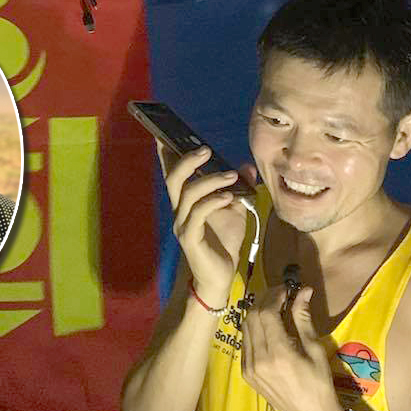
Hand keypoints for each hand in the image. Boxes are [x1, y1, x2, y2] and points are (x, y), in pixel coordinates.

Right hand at [157, 139, 254, 307]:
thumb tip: (246, 166)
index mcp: (185, 202)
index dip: (166, 154)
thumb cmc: (224, 243)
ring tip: (232, 176)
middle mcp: (179, 211)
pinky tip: (230, 197)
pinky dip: (214, 201)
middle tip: (206, 150)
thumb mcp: (235, 211)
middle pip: (173, 179)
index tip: (164, 134)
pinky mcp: (190, 238)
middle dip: (187, 161)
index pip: (172, 173)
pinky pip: (198, 214)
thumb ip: (237, 188)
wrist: (220, 276)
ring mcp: (182, 225)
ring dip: (211, 181)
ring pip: (188, 194)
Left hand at [241, 283, 347, 410]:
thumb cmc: (320, 384)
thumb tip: (303, 291)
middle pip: (251, 317)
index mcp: (278, 353)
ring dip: (257, 313)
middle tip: (280, 295)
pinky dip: (254, 330)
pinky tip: (268, 328)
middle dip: (264, 301)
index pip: (266, 313)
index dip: (274, 296)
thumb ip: (303, 319)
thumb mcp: (315, 350)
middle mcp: (258, 359)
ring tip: (274, 308)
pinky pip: (245, 343)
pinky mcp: (246, 374)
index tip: (287, 289)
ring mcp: (249, 367)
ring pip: (245, 329)